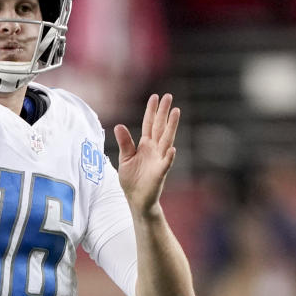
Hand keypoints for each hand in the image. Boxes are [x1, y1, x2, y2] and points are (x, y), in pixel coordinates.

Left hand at [114, 92, 179, 217]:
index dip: (151, 111)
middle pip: (160, 127)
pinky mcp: (160, 173)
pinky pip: (165, 164)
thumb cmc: (132, 179)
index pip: (149, 124)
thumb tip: (119, 125)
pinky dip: (169, 157)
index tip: (155, 97)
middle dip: (164, 112)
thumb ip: (124, 143)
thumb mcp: (125, 159)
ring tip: (176, 112)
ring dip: (172, 127)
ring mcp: (159, 160)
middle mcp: (154, 150)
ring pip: (166, 140)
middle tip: (169, 96)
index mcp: (145, 145)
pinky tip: (172, 149)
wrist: (137, 199)